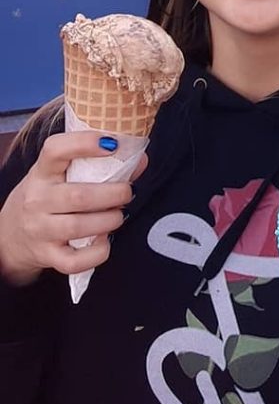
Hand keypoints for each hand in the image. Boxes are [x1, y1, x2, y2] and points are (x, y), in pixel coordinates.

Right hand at [0, 132, 144, 285]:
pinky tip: (104, 241)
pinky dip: (98, 252)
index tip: (112, 143)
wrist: (10, 236)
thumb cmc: (47, 198)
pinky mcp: (46, 255)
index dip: (84, 144)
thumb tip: (140, 160)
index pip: (55, 150)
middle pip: (80, 196)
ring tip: (118, 215)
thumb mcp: (61, 175)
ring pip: (80, 227)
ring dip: (110, 220)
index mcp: (42, 173)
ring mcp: (40, 230)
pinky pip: (75, 261)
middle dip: (115, 193)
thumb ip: (97, 166)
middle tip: (127, 192)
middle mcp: (37, 200)